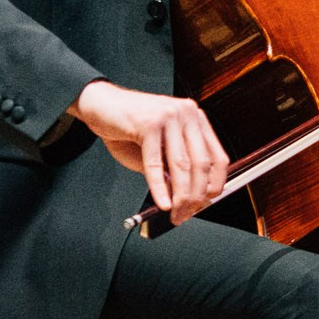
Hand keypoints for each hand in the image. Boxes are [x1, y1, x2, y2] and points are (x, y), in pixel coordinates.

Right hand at [69, 79, 227, 222]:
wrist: (100, 104)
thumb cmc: (128, 128)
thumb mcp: (158, 149)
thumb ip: (173, 169)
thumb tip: (188, 198)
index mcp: (195, 118)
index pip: (218, 156)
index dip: (215, 184)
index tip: (207, 203)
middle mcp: (187, 113)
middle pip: (201, 164)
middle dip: (195, 196)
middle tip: (185, 214)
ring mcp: (169, 116)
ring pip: (182, 165)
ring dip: (180, 196)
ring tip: (175, 213)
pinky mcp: (149, 124)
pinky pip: (156, 163)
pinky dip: (160, 187)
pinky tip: (162, 202)